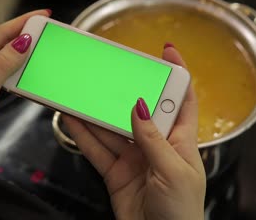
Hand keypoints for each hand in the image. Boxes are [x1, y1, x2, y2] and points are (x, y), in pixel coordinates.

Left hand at [0, 10, 49, 162]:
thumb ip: (1, 66)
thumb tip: (22, 42)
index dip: (21, 22)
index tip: (42, 15)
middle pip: (1, 41)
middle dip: (24, 32)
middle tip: (47, 27)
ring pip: (3, 56)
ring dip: (22, 49)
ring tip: (42, 43)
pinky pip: (3, 72)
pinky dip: (17, 67)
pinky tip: (28, 66)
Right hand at [63, 45, 205, 219]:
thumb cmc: (182, 213)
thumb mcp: (173, 171)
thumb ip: (153, 139)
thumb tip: (139, 106)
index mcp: (181, 141)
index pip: (182, 100)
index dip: (177, 74)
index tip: (167, 52)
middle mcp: (157, 145)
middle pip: (139, 110)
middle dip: (125, 91)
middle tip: (110, 73)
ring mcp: (134, 158)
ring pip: (112, 128)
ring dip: (96, 113)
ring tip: (80, 94)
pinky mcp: (116, 171)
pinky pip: (97, 149)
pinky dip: (84, 135)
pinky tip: (73, 120)